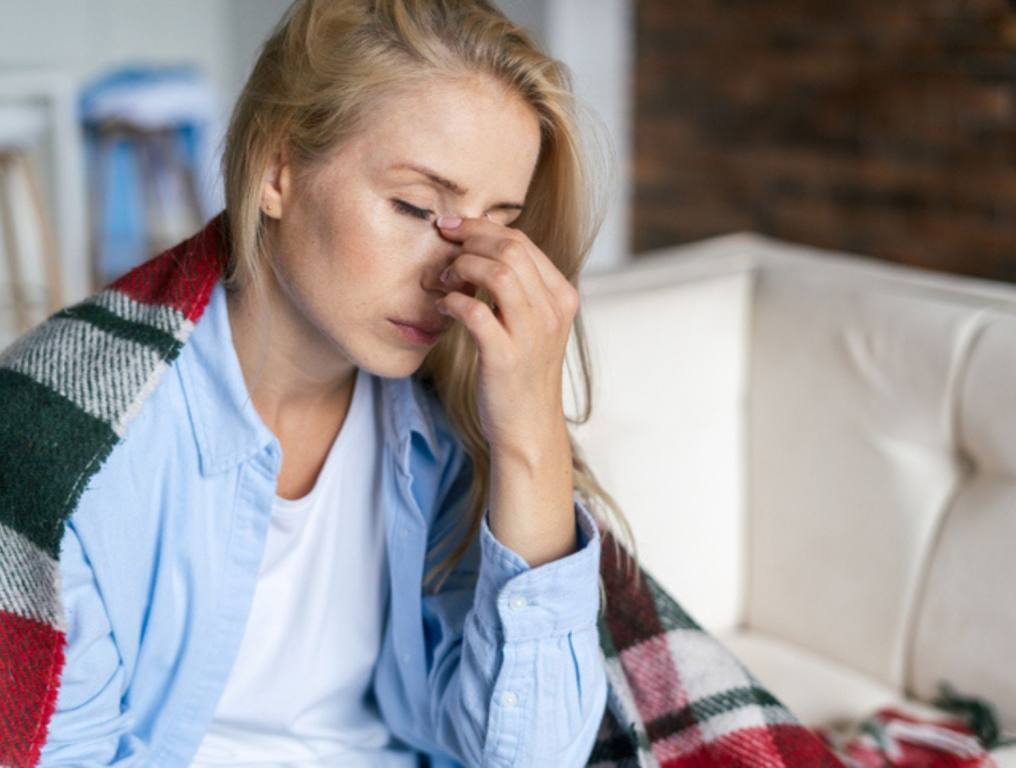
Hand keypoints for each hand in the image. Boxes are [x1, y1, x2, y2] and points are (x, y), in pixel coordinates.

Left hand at [434, 214, 579, 460]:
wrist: (528, 426)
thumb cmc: (522, 374)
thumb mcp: (533, 325)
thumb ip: (519, 289)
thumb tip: (481, 249)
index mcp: (562, 297)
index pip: (523, 243)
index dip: (483, 228)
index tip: (454, 227)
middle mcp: (552, 311)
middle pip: (511, 250)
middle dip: (470, 239)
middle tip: (444, 246)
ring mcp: (531, 334)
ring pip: (499, 273)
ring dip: (464, 267)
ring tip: (446, 279)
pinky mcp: (505, 357)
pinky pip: (476, 312)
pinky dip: (454, 302)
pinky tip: (444, 307)